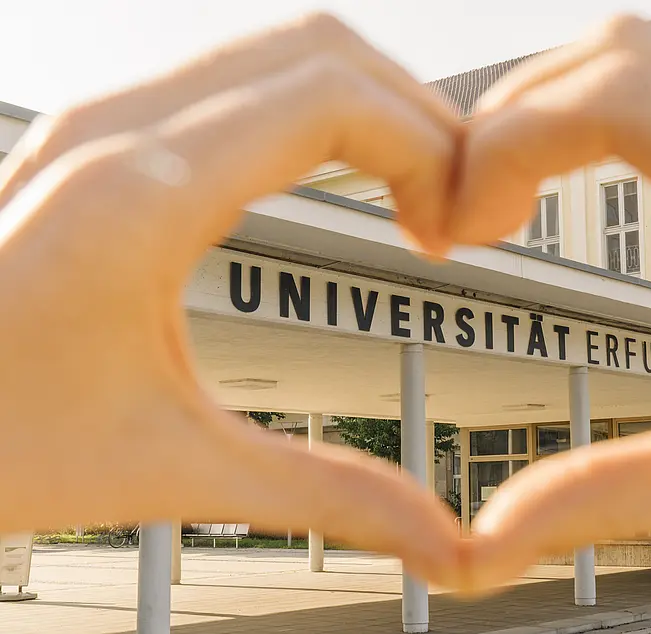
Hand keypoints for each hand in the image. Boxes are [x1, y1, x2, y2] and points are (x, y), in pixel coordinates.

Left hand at [0, 14, 462, 586]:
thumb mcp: (171, 468)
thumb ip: (325, 497)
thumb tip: (440, 542)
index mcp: (140, 198)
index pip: (334, 97)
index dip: (430, 147)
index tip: (457, 228)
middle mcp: (115, 131)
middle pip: (321, 49)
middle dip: (416, 117)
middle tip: (450, 209)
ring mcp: (101, 121)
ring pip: (281, 50)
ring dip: (369, 107)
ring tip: (410, 198)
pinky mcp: (101, 136)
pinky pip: (239, 78)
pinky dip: (314, 111)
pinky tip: (336, 183)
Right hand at [448, 16, 650, 591]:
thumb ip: (618, 496)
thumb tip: (495, 536)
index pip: (613, 101)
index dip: (505, 144)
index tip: (463, 219)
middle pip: (622, 56)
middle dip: (516, 118)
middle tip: (471, 209)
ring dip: (566, 104)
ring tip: (516, 190)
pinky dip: (624, 107)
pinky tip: (597, 170)